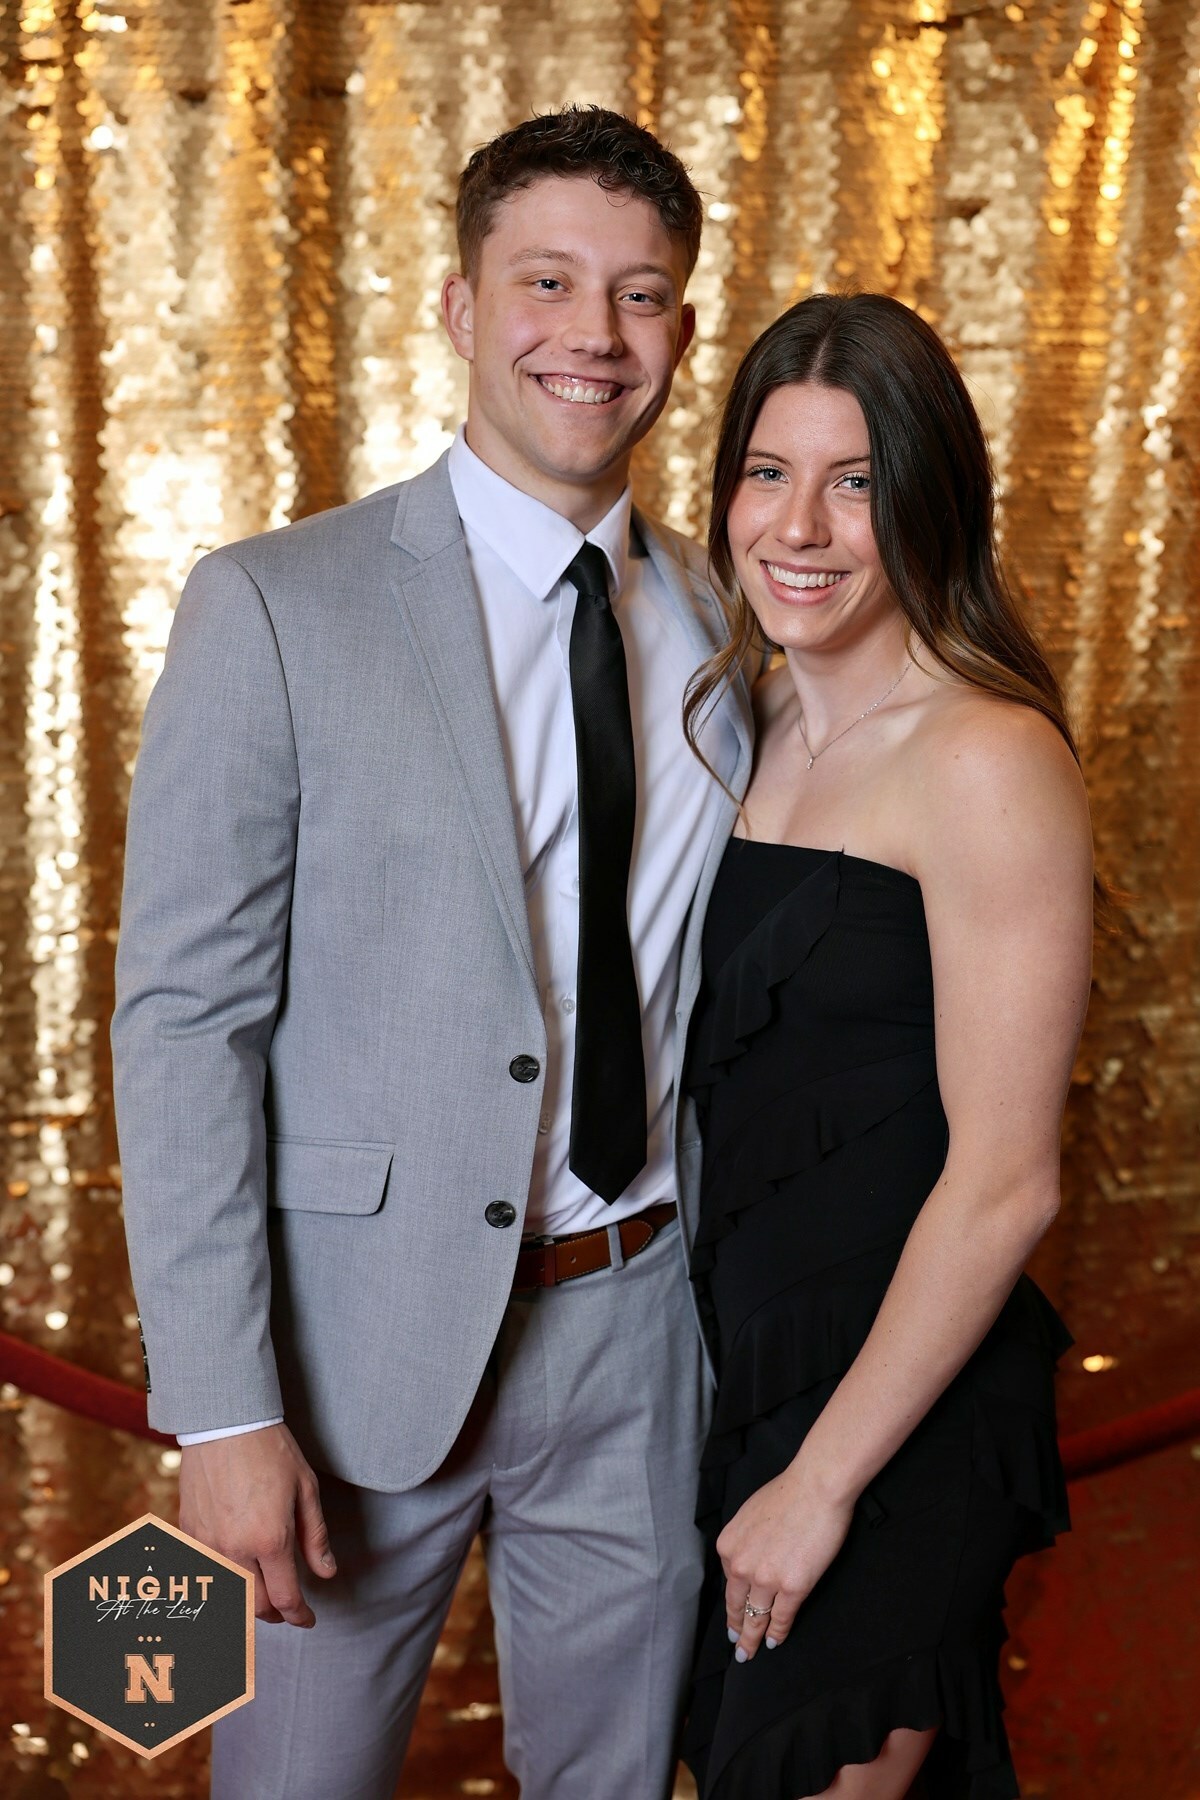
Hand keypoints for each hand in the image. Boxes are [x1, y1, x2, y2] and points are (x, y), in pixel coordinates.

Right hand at [179, 1424, 336, 1626]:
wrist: (223, 1423)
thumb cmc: (270, 1451)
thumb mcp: (305, 1489)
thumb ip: (315, 1537)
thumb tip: (326, 1573)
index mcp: (270, 1540)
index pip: (287, 1599)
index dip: (300, 1616)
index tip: (308, 1619)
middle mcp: (235, 1550)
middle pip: (256, 1607)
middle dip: (276, 1613)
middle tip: (290, 1607)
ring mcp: (208, 1545)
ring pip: (229, 1596)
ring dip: (250, 1601)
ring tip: (265, 1592)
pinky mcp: (189, 1535)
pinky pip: (207, 1573)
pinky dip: (224, 1582)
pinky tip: (237, 1571)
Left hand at [718, 1461, 855, 1661]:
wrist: (816, 1487)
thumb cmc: (788, 1494)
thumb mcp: (749, 1515)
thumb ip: (745, 1542)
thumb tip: (749, 1559)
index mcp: (728, 1546)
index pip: (729, 1582)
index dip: (733, 1603)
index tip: (734, 1616)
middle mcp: (741, 1565)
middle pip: (737, 1605)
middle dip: (737, 1629)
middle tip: (737, 1646)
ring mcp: (766, 1579)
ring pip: (756, 1617)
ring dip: (753, 1638)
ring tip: (750, 1653)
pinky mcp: (792, 1587)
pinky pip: (781, 1618)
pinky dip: (778, 1632)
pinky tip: (775, 1641)